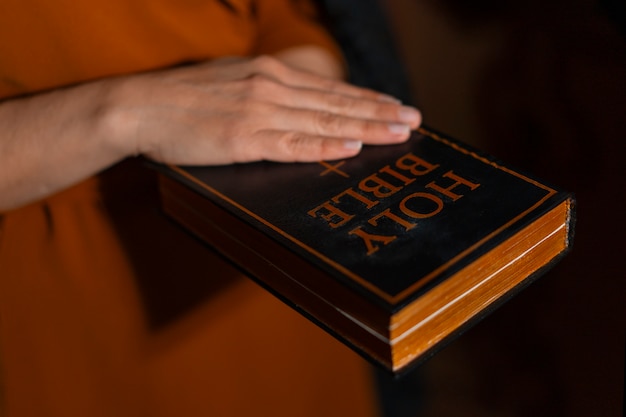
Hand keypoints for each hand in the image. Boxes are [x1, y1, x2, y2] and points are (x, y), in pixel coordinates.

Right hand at [107, 55, 421, 164]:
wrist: (138, 106)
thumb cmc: (181, 99)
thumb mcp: (230, 82)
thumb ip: (264, 92)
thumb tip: (292, 104)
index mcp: (269, 75)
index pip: (329, 90)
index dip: (365, 98)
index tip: (393, 105)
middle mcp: (271, 88)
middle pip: (336, 103)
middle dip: (379, 112)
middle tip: (414, 120)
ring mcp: (259, 112)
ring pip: (324, 122)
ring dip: (366, 128)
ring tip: (399, 134)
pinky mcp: (244, 138)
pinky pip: (293, 144)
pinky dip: (325, 147)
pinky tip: (352, 148)